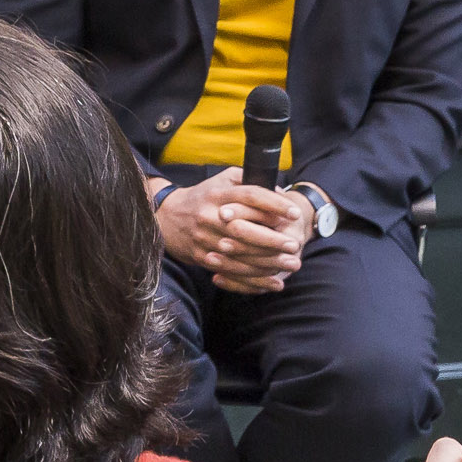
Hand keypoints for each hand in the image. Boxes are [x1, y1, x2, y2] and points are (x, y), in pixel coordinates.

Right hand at [153, 170, 309, 292]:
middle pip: (244, 227)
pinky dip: (254, 278)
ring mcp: (203, 237)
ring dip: (268, 261)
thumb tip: (279, 191)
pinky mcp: (201, 256)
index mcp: (217, 194)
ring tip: (291, 263)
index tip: (295, 213)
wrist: (165, 217)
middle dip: (272, 238)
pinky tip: (274, 281)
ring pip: (239, 252)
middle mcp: (209, 215)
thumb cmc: (203, 198)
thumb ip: (247, 180)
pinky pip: (230, 270)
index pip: (249, 195)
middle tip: (295, 244)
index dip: (274, 204)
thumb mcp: (221, 181)